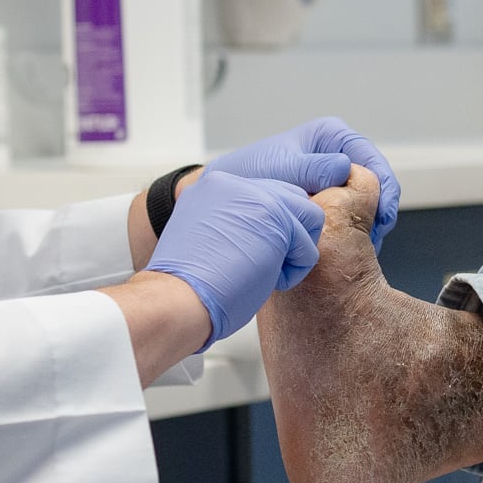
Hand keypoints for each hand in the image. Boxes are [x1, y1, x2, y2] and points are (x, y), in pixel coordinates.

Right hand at [146, 169, 327, 346]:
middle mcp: (233, 182)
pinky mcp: (273, 215)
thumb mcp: (206, 239)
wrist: (174, 300)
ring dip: (293, 252)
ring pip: (308, 216)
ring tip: (263, 272)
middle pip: (292, 199)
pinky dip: (295, 269)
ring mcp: (254, 195)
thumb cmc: (189, 286)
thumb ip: (235, 223)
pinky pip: (308, 245)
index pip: (267, 195)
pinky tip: (265, 280)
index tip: (249, 256)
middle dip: (287, 236)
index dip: (270, 231)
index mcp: (213, 186)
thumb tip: (268, 232)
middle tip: (259, 264)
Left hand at [208, 118, 400, 245]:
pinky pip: (350, 214)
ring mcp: (333, 178)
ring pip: (366, 202)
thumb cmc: (248, 176)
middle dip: (379, 211)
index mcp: (331, 135)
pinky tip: (349, 246)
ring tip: (364, 247)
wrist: (227, 197)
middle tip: (375, 239)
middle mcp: (336, 153)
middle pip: (375, 183)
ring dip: (367, 224)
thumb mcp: (282, 169)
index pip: (372, 159)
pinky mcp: (328, 199)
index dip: (384, 188)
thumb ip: (313, 167)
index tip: (382, 217)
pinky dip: (353, 230)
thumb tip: (344, 167)